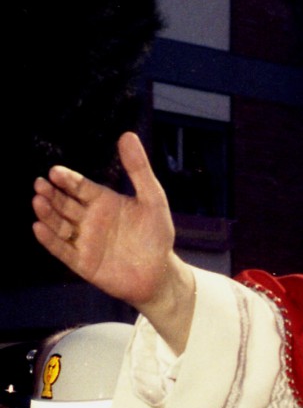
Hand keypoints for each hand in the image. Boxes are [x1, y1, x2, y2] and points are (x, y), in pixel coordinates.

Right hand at [32, 132, 194, 351]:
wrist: (160, 272)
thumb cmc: (156, 234)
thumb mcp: (153, 198)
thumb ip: (139, 169)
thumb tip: (127, 135)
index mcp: (104, 202)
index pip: (80, 187)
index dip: (67, 179)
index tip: (55, 171)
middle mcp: (90, 219)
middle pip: (65, 203)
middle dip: (52, 194)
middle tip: (40, 184)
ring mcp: (84, 240)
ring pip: (59, 224)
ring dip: (47, 214)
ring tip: (38, 201)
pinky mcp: (81, 262)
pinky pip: (61, 249)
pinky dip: (50, 239)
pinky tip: (39, 227)